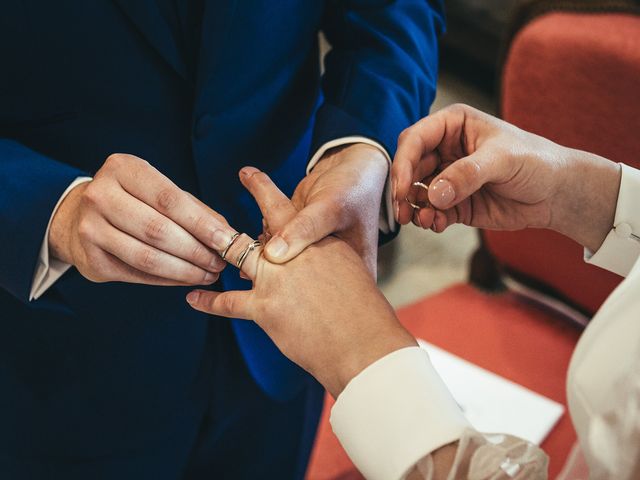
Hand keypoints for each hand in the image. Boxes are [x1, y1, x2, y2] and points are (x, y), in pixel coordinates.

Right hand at [49, 154, 235, 284]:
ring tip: (208, 274)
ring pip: (148, 256)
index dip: (202, 223)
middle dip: (196, 250)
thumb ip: (194, 210)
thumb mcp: (160, 192)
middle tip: (220, 263)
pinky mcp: (90, 258)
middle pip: (158, 230)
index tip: (227, 240)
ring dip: (185, 270)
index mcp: (122, 169)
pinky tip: (187, 279)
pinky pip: (137, 273)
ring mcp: (90, 228)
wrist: (78, 218)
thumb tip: (228, 234)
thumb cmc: (134, 202)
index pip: (170, 199)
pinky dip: (168, 279)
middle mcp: (100, 195)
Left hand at [186, 167, 415, 397]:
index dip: (265, 192)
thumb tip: (300, 264)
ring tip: (203, 241)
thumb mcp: (354, 277)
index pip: (289, 211)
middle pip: (264, 225)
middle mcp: (299, 252)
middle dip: (242, 215)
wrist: (367, 345)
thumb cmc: (367, 315)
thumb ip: (327, 264)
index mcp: (324, 242)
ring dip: (223, 248)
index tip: (249, 175)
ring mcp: (279, 278)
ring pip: (239, 253)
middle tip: (228, 207)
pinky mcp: (265, 307)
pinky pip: (229, 301)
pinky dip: (210, 301)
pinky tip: (194, 299)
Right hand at [392, 104, 620, 251]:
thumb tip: (434, 194)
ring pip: (417, 192)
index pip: (415, 139)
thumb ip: (467, 174)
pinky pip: (432, 211)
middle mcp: (445, 150)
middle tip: (403, 210)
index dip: (404, 162)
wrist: (556, 193)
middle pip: (410, 167)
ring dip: (413, 207)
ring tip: (420, 220)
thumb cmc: (536, 161)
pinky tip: (435, 224)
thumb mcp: (503, 160)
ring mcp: (448, 178)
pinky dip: (429, 219)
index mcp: (453, 126)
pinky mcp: (454, 203)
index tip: (402, 188)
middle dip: (403, 189)